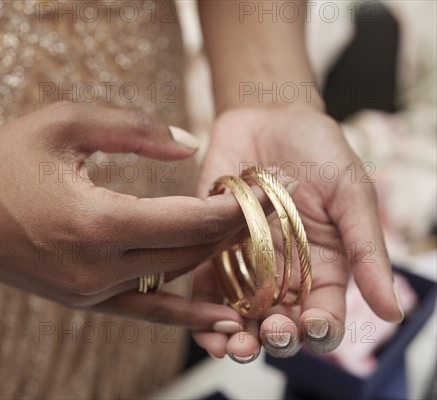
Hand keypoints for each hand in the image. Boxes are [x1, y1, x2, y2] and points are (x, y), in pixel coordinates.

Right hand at [0, 102, 278, 324]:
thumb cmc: (0, 160)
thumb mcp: (66, 124)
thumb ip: (134, 129)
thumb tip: (190, 143)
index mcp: (94, 222)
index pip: (185, 221)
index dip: (228, 209)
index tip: (260, 196)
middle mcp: (95, 269)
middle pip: (186, 254)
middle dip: (228, 233)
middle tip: (263, 214)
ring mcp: (88, 293)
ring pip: (171, 282)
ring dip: (209, 263)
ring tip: (250, 249)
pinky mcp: (81, 302)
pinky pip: (144, 311)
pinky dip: (181, 312)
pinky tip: (219, 319)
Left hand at [192, 106, 402, 360]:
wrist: (268, 116)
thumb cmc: (319, 153)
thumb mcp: (352, 196)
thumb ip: (366, 251)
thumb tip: (392, 312)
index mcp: (323, 268)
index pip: (324, 315)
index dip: (321, 330)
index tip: (314, 325)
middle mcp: (283, 274)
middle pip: (280, 325)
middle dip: (275, 339)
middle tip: (270, 335)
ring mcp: (246, 264)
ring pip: (241, 316)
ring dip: (235, 338)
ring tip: (231, 347)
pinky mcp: (211, 249)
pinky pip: (206, 288)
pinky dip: (203, 311)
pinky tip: (203, 326)